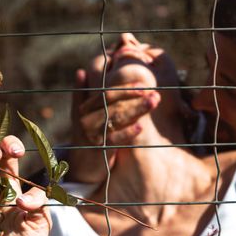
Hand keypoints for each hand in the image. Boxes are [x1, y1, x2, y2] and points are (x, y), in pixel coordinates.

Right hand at [66, 67, 159, 183]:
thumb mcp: (81, 114)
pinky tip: (140, 127)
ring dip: (136, 110)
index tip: (143, 85)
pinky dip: (127, 133)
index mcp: (84, 107)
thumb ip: (82, 93)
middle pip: (112, 103)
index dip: (125, 88)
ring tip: (153, 103)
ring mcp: (91, 134)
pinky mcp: (98, 149)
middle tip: (154, 94)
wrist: (82, 165)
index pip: (106, 93)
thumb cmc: (87, 135)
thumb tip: (81, 70)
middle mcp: (85, 119)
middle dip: (134, 97)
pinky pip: (114, 139)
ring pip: (115, 118)